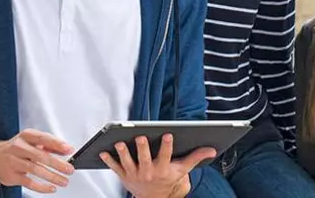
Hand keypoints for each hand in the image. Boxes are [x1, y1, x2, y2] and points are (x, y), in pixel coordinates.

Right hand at [0, 129, 75, 192]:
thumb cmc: (16, 148)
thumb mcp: (31, 141)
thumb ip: (48, 145)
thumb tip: (65, 150)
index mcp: (26, 136)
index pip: (43, 138)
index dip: (57, 144)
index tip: (69, 150)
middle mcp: (19, 148)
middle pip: (41, 156)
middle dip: (57, 164)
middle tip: (69, 169)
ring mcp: (14, 162)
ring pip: (36, 170)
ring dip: (52, 177)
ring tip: (63, 181)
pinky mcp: (12, 175)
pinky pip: (29, 182)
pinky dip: (41, 187)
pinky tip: (51, 188)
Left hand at [100, 134, 215, 197]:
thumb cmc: (168, 179)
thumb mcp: (182, 170)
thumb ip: (195, 157)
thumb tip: (212, 149)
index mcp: (163, 169)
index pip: (166, 156)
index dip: (166, 146)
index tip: (167, 135)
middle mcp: (148, 172)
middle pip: (144, 159)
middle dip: (142, 149)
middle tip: (140, 137)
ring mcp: (135, 174)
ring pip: (128, 163)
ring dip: (123, 153)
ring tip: (119, 143)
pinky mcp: (124, 175)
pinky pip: (115, 168)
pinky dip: (109, 160)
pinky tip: (103, 151)